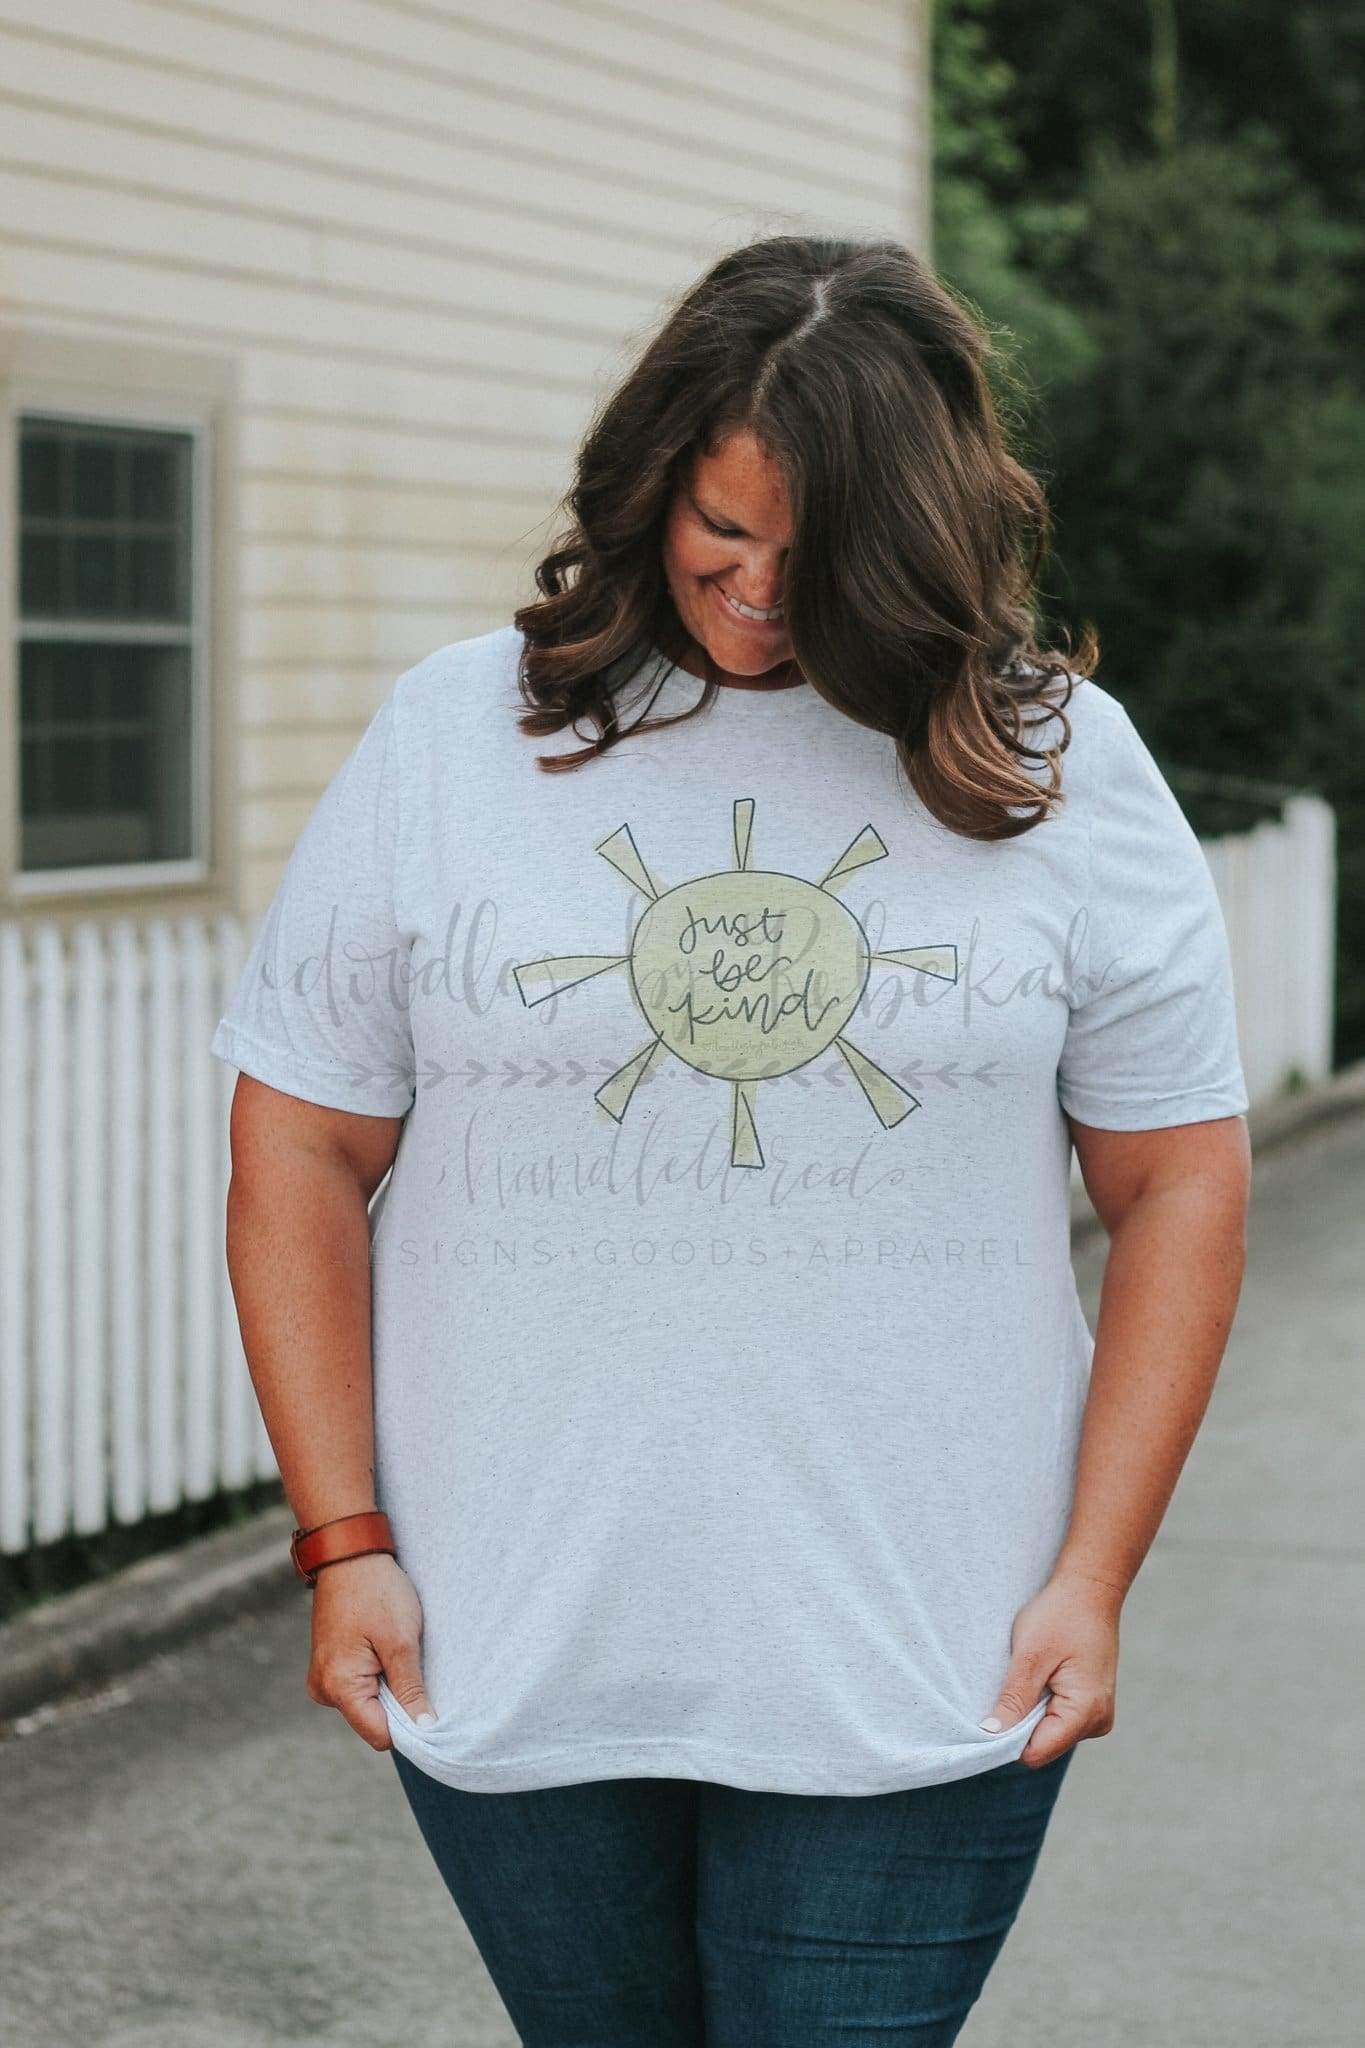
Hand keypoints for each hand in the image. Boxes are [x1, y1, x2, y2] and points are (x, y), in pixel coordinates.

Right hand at [305, 1551, 437, 1750]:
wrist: (350, 1554)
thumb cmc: (376, 1592)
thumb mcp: (401, 1641)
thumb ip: (411, 1689)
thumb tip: (424, 1729)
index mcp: (338, 1686)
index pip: (380, 1735)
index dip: (408, 1726)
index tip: (427, 1701)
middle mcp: (324, 1689)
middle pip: (373, 1721)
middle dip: (398, 1701)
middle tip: (411, 1663)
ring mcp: (324, 1678)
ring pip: (369, 1703)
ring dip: (389, 1684)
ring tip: (395, 1649)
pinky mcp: (330, 1667)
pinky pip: (360, 1686)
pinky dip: (378, 1674)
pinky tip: (384, 1647)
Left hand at [981, 1568, 1121, 1766]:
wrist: (1090, 1589)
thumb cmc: (1061, 1615)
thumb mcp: (1030, 1655)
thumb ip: (1013, 1699)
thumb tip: (991, 1735)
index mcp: (1086, 1713)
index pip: (1036, 1752)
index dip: (1009, 1737)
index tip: (995, 1708)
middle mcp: (1097, 1722)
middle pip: (1042, 1745)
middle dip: (1020, 1721)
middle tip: (1015, 1681)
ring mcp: (1097, 1715)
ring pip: (1048, 1733)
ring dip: (1031, 1710)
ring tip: (1032, 1674)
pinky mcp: (1091, 1706)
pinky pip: (1058, 1718)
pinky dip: (1042, 1702)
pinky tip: (1043, 1675)